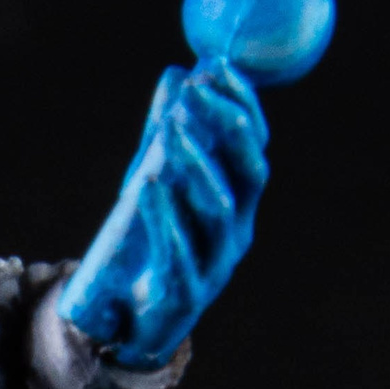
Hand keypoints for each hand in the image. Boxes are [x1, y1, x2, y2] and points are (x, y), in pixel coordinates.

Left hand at [55, 58, 269, 367]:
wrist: (134, 322)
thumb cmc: (153, 244)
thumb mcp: (156, 181)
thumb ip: (165, 133)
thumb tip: (176, 73)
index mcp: (239, 203)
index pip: (254, 146)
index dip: (243, 105)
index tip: (218, 66)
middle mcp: (237, 232)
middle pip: (249, 174)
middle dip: (228, 128)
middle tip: (197, 93)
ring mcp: (216, 264)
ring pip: (220, 210)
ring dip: (197, 165)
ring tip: (171, 129)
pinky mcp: (187, 292)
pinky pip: (180, 250)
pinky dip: (165, 216)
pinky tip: (147, 186)